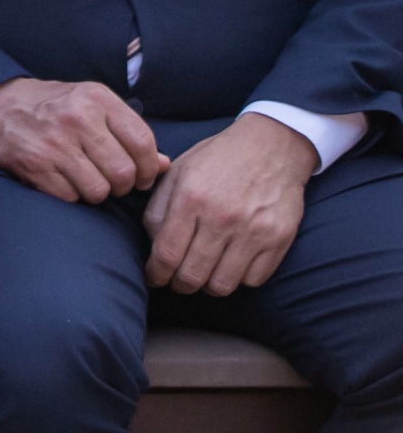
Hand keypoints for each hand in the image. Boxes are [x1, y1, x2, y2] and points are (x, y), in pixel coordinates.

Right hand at [0, 77, 167, 202]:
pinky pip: (71, 197)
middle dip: (124, 185)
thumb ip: (129, 132)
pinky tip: (64, 178)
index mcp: (96, 99)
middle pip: (123, 173)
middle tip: (114, 181)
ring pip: (99, 191)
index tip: (142, 175)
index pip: (142, 143)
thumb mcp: (93, 105)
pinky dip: (72, 194)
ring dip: (98, 192)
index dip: (149, 168)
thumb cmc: (54, 106)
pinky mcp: (34, 166)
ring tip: (89, 179)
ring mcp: (53, 144)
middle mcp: (76, 118)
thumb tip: (164, 165)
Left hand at [144, 113, 315, 295]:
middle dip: (179, 284)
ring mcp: (253, 231)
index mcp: (191, 198)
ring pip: (223, 285)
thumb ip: (159, 208)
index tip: (154, 277)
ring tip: (205, 272)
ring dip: (209, 285)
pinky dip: (239, 279)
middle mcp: (221, 218)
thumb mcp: (179, 172)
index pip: (166, 254)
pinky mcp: (279, 240)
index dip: (156, 274)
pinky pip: (253, 280)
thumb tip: (152, 246)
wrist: (272, 147)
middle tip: (177, 279)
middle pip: (193, 276)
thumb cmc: (218, 160)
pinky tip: (232, 263)